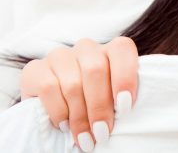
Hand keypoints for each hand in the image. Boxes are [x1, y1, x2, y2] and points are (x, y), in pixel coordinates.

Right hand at [20, 37, 138, 151]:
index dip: (125, 77)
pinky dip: (59, 111)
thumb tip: (135, 113)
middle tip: (103, 133)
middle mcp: (86, 48)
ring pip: (73, 83)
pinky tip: (64, 125)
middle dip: (100, 106)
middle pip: (95, 70)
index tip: (125, 108)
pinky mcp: (35, 69)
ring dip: (80, 116)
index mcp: (111, 50)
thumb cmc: (97, 103)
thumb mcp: (115, 98)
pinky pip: (49, 88)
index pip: (122, 49)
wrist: (58, 108)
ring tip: (85, 138)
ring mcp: (60, 56)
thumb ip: (124, 97)